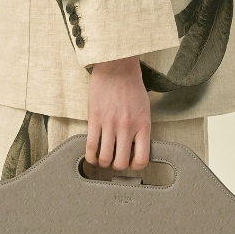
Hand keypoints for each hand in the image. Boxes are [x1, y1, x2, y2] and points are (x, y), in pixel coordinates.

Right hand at [86, 56, 150, 170]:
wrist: (117, 67)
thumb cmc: (131, 85)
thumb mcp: (144, 108)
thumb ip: (141, 128)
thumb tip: (135, 146)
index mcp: (143, 125)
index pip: (142, 158)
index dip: (135, 166)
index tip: (131, 163)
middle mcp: (127, 127)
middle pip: (121, 162)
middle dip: (117, 166)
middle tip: (114, 161)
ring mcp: (110, 124)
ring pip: (105, 157)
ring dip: (103, 162)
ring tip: (102, 159)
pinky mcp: (94, 119)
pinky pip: (90, 145)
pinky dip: (90, 156)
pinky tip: (91, 156)